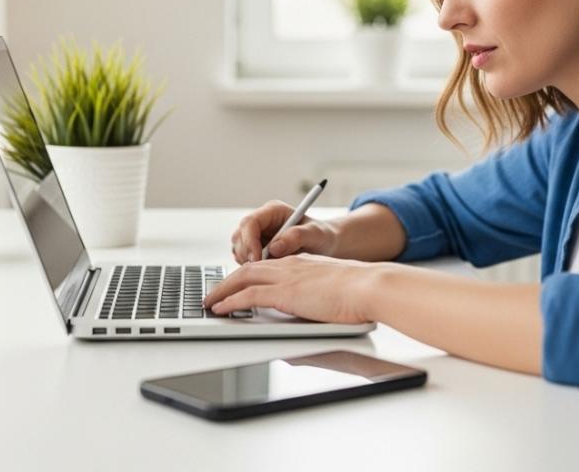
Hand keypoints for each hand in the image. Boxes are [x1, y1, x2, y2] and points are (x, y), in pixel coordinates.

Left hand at [202, 254, 379, 324]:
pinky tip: (221, 309)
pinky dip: (230, 302)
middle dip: (227, 282)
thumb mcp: (333, 292)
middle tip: (213, 294)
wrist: (370, 286)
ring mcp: (286, 278)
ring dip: (222, 291)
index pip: (266, 266)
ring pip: (242, 279)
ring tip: (209, 302)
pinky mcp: (285, 293)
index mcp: (302, 264)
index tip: (236, 285)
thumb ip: (318, 299)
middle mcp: (290, 266)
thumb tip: (312, 315)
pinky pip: (248, 296)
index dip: (247, 276)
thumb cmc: (360, 291)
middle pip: (248, 269)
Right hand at [230, 200, 339, 262]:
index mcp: (273, 211)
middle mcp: (261, 220)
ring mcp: (256, 234)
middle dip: (247, 254)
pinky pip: (243, 257)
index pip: (250, 222)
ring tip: (270, 267)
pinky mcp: (254, 247)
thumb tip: (275, 247)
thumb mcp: (315, 234)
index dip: (249, 241)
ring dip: (247, 261)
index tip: (257, 259)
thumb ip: (297, 236)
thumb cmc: (321, 236)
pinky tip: (267, 268)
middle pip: (239, 236)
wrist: (324, 245)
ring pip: (238, 247)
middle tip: (263, 268)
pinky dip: (250, 266)